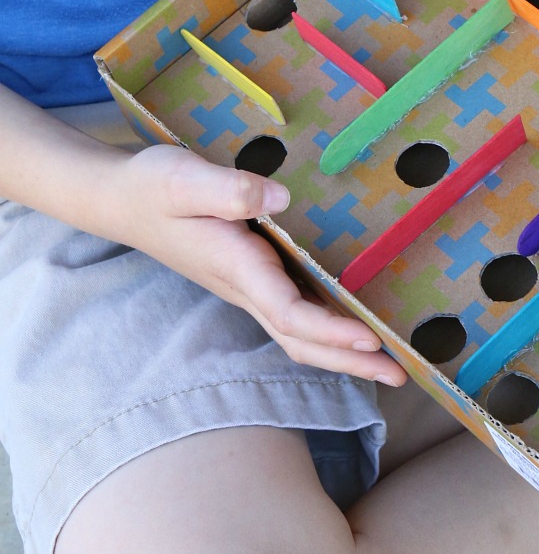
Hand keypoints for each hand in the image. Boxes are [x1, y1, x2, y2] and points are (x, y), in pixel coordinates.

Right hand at [98, 142, 407, 384]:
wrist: (120, 201)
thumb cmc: (152, 188)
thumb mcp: (182, 179)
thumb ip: (228, 188)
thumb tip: (281, 197)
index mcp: (235, 266)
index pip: (289, 311)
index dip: (330, 329)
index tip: (371, 338)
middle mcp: (244, 286)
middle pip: (301, 339)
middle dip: (350, 360)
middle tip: (402, 374)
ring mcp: (246, 286)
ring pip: (298, 333)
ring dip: (343, 352)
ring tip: (391, 362)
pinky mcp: (249, 276)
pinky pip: (294, 313)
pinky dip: (327, 329)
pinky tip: (355, 324)